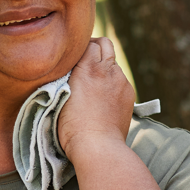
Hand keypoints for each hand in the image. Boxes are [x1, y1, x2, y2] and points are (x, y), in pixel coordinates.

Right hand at [57, 37, 134, 161]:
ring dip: (104, 68)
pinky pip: (120, 81)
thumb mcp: (60, 95)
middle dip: (96, 48)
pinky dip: (112, 83)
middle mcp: (108, 70)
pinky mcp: (129, 94)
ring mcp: (122, 82)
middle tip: (85, 59)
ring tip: (93, 85)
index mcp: (89, 68)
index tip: (73, 55)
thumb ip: (67, 76)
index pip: (89, 43)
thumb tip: (68, 68)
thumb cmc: (71, 125)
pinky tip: (103, 98)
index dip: (81, 47)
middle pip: (105, 44)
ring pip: (113, 64)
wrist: (97, 146)